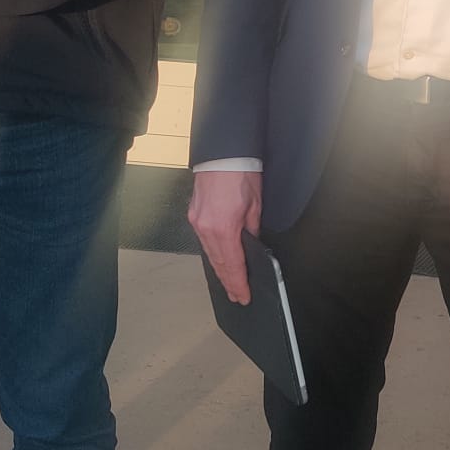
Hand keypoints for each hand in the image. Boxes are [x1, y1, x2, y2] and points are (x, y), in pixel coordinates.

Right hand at [189, 169, 262, 303]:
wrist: (224, 153)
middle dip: (228, 281)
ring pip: (210, 253)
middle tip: (236, 296)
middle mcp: (206, 228)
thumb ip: (251, 230)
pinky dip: (213, 253)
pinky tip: (219, 260)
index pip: (232, 264)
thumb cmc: (241, 173)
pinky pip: (204, 241)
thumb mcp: (255, 206)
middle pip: (218, 263)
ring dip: (220, 269)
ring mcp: (197, 221)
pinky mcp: (194, 215)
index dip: (238, 283)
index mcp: (224, 227)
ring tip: (229, 283)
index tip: (242, 296)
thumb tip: (250, 244)